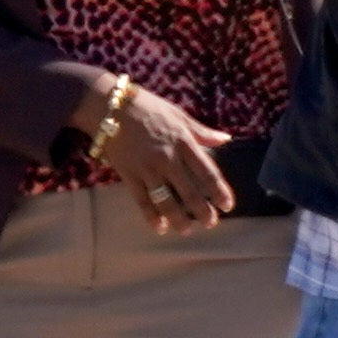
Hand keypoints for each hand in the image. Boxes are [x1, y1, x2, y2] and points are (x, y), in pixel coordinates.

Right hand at [102, 83, 234, 230]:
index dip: (219, 191)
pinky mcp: (129, 175)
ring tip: (186, 230)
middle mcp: (168, 158)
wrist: (110, 107)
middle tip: (210, 223)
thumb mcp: (178, 114)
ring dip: (178, 219)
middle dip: (202, 211)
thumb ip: (202, 131)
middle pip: (190, 192)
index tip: (227, 205)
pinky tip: (160, 227)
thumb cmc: (148, 107)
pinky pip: (142, 200)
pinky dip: (151, 216)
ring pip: (166, 201)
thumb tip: (226, 139)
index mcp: (183, 141)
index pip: (207, 172)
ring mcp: (148, 168)